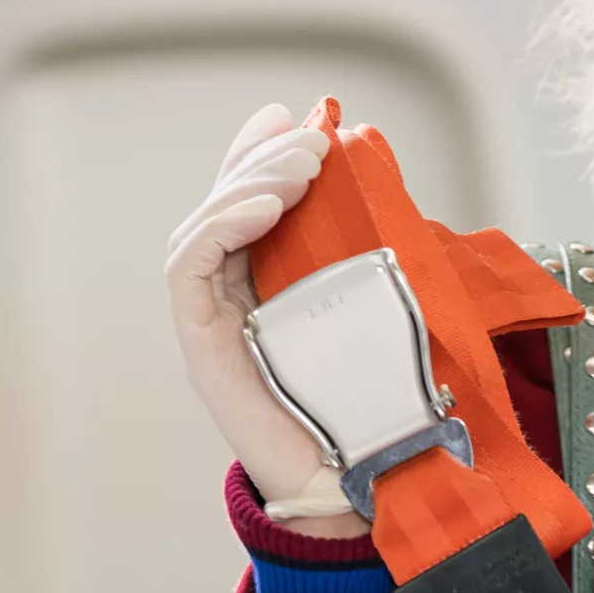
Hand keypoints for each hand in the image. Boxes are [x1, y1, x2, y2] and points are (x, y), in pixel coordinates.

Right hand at [165, 103, 366, 537]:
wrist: (368, 479)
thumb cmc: (384, 397)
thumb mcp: (393, 307)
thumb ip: (387, 256)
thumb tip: (403, 191)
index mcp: (269, 284)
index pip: (251, 203)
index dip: (264, 154)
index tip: (300, 114)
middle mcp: (232, 298)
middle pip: (224, 207)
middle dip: (263, 159)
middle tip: (311, 135)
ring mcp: (213, 321)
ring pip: (204, 229)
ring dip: (248, 184)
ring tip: (300, 164)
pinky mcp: (204, 345)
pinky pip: (190, 270)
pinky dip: (221, 227)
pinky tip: (263, 206)